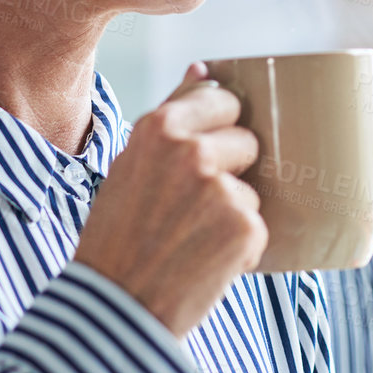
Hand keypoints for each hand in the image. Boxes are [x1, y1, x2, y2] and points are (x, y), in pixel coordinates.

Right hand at [72, 62, 264, 337]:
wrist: (114, 307)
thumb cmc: (118, 235)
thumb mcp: (131, 164)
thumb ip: (170, 115)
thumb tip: (203, 65)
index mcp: (159, 127)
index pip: (223, 99)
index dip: (222, 126)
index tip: (210, 150)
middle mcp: (191, 151)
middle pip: (247, 142)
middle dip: (232, 173)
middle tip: (192, 210)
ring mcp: (221, 188)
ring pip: (252, 190)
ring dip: (233, 216)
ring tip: (191, 241)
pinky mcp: (244, 227)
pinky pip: (258, 228)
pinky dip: (240, 250)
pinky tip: (204, 263)